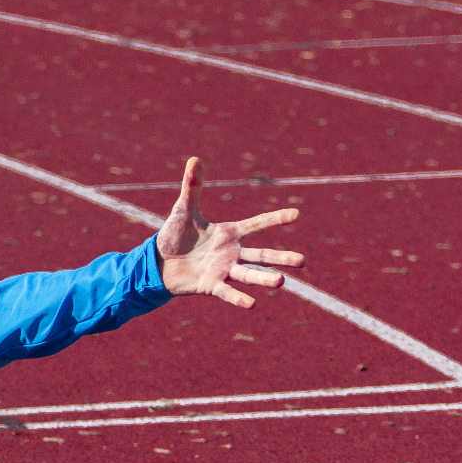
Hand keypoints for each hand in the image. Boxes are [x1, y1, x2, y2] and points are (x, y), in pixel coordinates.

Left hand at [156, 157, 303, 306]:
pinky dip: (239, 298)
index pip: (257, 224)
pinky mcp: (211, 285)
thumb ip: (193, 186)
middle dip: (281, 258)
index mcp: (229, 234)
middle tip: (303, 261)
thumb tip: (195, 159)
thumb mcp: (184, 209)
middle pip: (262, 256)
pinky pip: (227, 292)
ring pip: (249, 275)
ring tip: (281, 281)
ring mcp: (223, 270)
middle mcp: (232, 254)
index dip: (276, 219)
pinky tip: (252, 303)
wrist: (158, 261)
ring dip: (264, 279)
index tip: (297, 213)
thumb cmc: (174, 235)